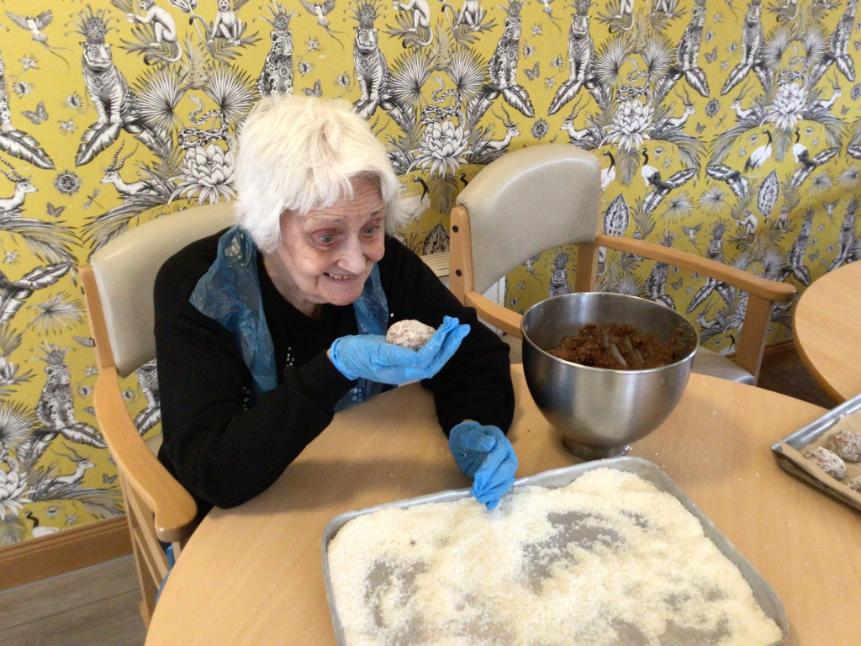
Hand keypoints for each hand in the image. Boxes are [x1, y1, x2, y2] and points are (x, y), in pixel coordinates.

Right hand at [328, 316, 469, 385]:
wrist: (346, 359)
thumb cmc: (359, 354)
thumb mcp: (375, 352)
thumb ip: (396, 354)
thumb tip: (419, 355)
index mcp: (401, 372)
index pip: (426, 359)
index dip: (438, 345)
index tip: (447, 329)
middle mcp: (408, 372)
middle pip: (436, 361)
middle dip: (450, 345)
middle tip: (462, 327)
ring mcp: (408, 367)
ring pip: (434, 358)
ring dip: (447, 344)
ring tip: (457, 329)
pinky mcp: (406, 360)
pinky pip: (426, 354)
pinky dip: (437, 344)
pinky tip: (443, 333)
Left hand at [448, 421, 517, 509]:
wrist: (464, 442)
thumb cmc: (465, 437)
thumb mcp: (465, 435)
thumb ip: (476, 439)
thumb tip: (490, 444)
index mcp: (498, 439)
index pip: (499, 454)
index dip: (490, 468)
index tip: (478, 479)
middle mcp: (506, 453)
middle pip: (507, 469)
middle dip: (493, 482)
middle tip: (478, 491)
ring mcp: (505, 466)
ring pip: (507, 480)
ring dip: (494, 491)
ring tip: (480, 498)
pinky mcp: (499, 477)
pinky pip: (502, 488)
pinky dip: (496, 497)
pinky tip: (489, 505)